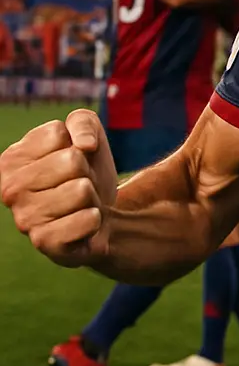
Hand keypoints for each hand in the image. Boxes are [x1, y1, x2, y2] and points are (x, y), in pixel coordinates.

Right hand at [0, 109, 117, 267]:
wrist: (101, 213)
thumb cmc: (88, 170)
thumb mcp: (88, 134)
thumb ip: (83, 122)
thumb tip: (84, 145)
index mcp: (13, 158)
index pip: (58, 134)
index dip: (78, 145)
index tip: (74, 160)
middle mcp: (10, 188)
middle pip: (72, 161)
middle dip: (87, 172)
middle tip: (80, 185)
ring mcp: (24, 218)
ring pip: (81, 189)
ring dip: (92, 197)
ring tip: (81, 204)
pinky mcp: (44, 242)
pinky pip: (86, 220)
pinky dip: (95, 219)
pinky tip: (83, 224)